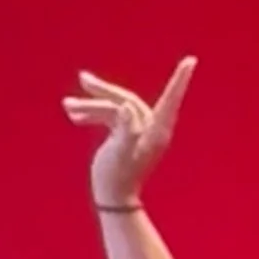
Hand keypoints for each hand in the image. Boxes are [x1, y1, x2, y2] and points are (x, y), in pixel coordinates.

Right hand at [63, 58, 195, 207]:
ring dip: (92, 105)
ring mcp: (139, 132)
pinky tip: (73, 115)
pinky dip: (93, 114)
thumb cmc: (116, 177)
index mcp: (156, 131)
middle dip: (104, 92)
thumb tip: (125, 108)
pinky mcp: (127, 136)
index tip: (191, 61)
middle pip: (129, 100)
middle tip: (83, 81)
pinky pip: (110, 116)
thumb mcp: (119, 153)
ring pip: (116, 107)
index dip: (179, 80)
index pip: (170, 99)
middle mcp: (151, 129)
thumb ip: (124, 131)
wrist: (112, 197)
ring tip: (67, 107)